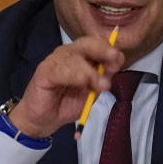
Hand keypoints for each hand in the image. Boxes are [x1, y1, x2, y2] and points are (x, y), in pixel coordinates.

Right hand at [7, 37, 123, 137]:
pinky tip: (81, 83)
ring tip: (99, 87)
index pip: (96, 44)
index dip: (109, 50)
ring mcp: (54, 61)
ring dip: (91, 72)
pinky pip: (60, 70)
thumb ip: (102, 78)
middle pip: (86, 43)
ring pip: (75, 58)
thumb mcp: (91, 92)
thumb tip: (114, 65)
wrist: (45, 120)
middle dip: (102, 50)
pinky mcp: (44, 72)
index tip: (119, 61)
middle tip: (113, 62)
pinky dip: (74, 76)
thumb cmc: (67, 104)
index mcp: (80, 57)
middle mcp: (67, 54)